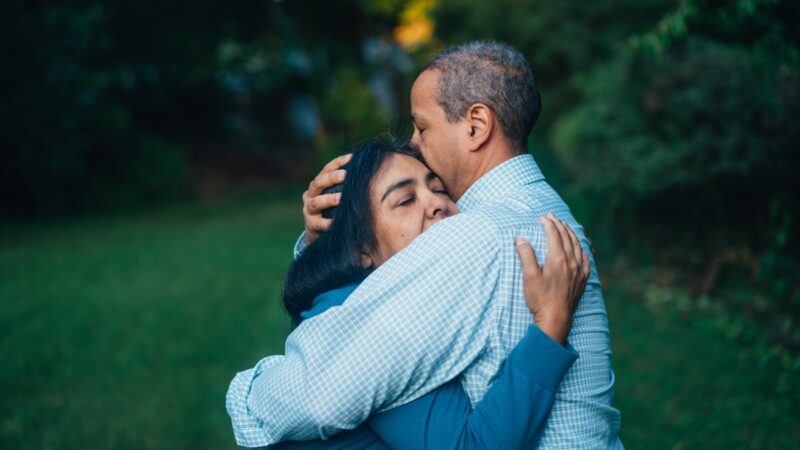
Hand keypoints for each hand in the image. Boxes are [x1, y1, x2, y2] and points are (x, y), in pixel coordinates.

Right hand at [301, 153, 351, 243]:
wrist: (318, 232)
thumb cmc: (332, 209)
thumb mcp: (335, 195)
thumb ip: (345, 185)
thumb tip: (366, 170)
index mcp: (317, 184)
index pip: (326, 170)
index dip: (337, 163)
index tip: (351, 158)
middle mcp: (310, 195)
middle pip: (318, 183)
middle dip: (331, 178)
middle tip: (345, 175)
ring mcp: (309, 210)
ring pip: (316, 202)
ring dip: (329, 199)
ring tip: (341, 198)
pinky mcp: (310, 224)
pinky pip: (319, 223)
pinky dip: (327, 223)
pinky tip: (336, 222)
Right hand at [515, 213, 590, 344]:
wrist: (556, 318)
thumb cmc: (540, 299)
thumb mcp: (529, 276)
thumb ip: (526, 255)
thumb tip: (520, 239)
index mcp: (558, 259)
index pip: (554, 235)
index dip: (548, 224)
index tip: (542, 218)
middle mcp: (571, 262)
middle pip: (567, 237)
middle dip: (559, 225)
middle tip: (552, 216)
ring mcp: (579, 271)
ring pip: (577, 246)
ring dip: (571, 234)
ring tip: (565, 226)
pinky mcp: (582, 280)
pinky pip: (586, 260)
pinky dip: (582, 250)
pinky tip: (581, 249)